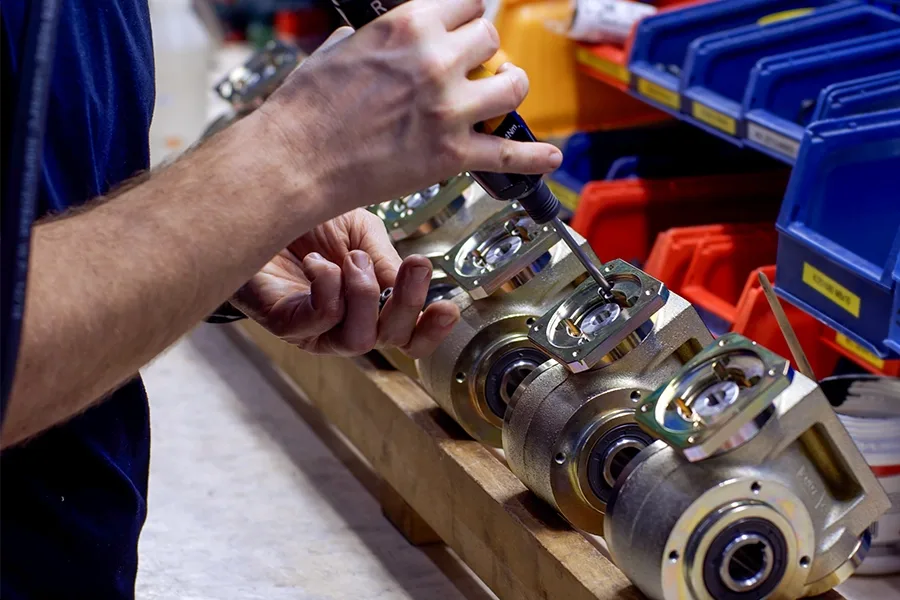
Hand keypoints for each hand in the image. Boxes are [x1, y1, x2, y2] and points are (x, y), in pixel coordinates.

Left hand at [233, 209, 460, 357]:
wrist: (257, 203)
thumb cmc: (305, 219)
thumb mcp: (361, 230)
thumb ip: (386, 258)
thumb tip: (409, 282)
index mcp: (369, 304)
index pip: (407, 335)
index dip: (431, 331)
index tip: (449, 307)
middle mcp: (344, 323)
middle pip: (389, 340)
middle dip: (407, 303)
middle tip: (415, 265)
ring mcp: (314, 327)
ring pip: (357, 340)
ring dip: (365, 294)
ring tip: (351, 259)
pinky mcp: (284, 321)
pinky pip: (318, 321)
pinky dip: (328, 289)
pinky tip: (318, 263)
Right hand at [259, 0, 561, 216]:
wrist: (296, 161)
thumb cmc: (306, 110)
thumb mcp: (335, 51)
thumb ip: (366, 40)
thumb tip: (367, 39)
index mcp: (408, 25)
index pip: (468, 3)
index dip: (468, 17)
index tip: (465, 29)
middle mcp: (436, 61)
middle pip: (491, 39)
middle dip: (483, 54)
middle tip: (474, 68)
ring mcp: (448, 109)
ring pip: (513, 86)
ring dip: (508, 89)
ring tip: (500, 96)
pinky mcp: (451, 155)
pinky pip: (509, 154)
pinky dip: (533, 156)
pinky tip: (548, 155)